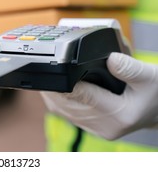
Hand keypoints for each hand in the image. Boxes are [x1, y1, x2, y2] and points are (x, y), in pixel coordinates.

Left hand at [41, 52, 157, 139]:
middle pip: (66, 104)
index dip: (64, 83)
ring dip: (51, 95)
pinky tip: (52, 88)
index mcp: (118, 114)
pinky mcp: (90, 127)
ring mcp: (96, 128)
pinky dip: (57, 101)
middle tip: (42, 69)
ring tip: (43, 77)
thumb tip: (110, 58)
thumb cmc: (155, 93)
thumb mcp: (150, 76)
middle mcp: (104, 125)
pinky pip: (66, 114)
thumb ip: (129, 68)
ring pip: (63, 111)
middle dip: (53, 87)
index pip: (82, 96)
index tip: (52, 69)